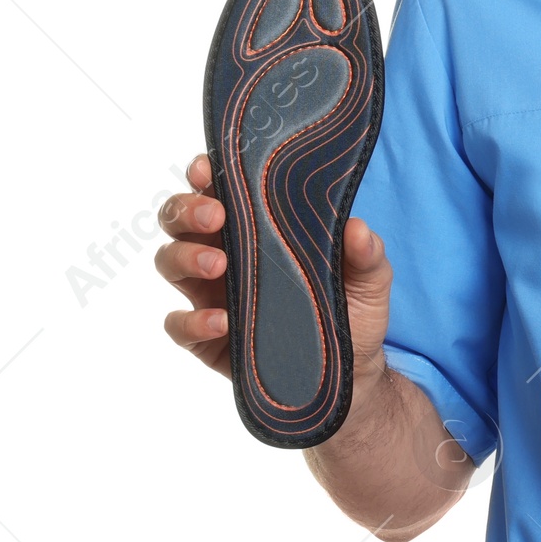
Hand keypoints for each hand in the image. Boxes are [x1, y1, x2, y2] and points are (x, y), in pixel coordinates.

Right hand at [156, 154, 393, 383]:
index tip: (208, 168)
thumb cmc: (352, 312)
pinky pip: (178, 324)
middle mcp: (224, 254)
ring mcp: (210, 296)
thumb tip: (357, 229)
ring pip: (170, 262)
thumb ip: (367, 254)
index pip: (218, 191)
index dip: (205, 174)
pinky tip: (222, 320)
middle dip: (187, 209)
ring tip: (219, 265)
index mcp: (256, 229)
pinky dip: (192, 320)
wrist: (350, 373)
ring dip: (185, 256)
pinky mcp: (206, 338)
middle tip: (217, 216)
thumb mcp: (370, 281)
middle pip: (179, 219)